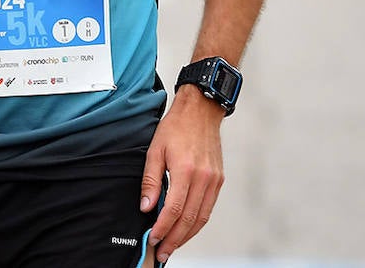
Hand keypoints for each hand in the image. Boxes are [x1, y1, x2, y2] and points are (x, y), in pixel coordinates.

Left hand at [140, 87, 225, 262]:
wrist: (200, 111)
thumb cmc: (175, 128)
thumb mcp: (154, 150)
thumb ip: (150, 181)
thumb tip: (146, 207)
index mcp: (186, 170)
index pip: (173, 209)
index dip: (162, 227)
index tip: (152, 239)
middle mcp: (204, 178)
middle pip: (189, 219)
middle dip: (174, 239)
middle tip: (162, 252)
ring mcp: (214, 181)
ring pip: (201, 218)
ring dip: (186, 235)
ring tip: (172, 245)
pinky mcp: (219, 180)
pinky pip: (208, 208)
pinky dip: (197, 223)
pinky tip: (186, 229)